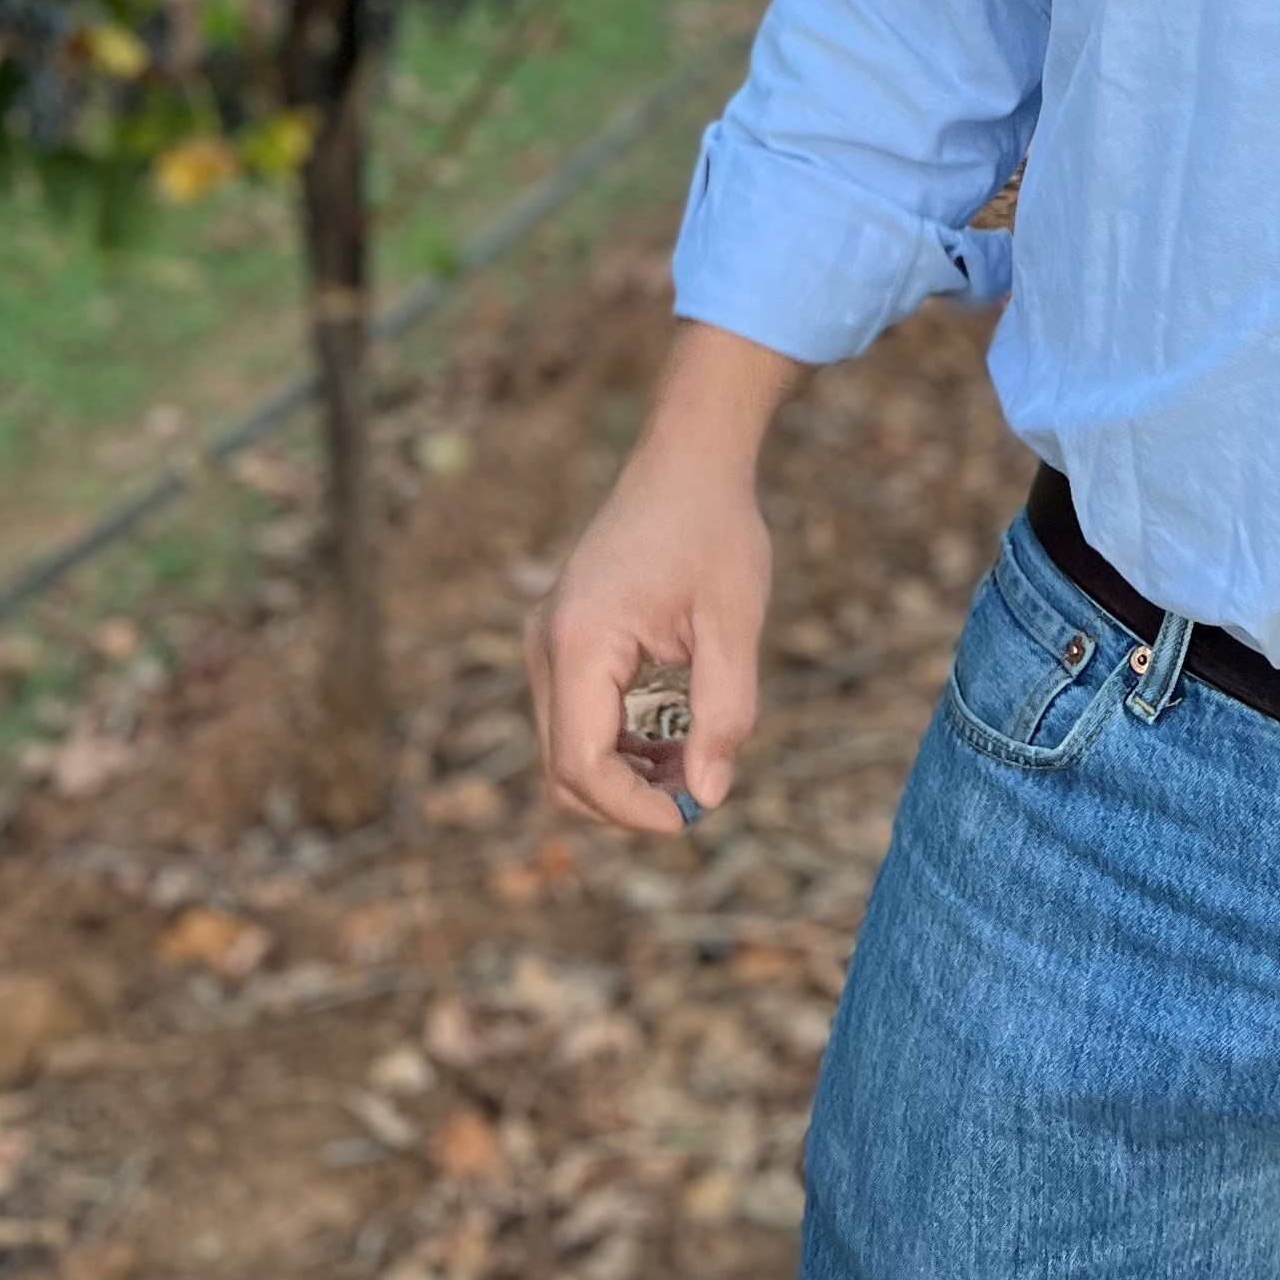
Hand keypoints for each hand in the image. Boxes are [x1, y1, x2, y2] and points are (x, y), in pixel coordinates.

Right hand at [525, 320, 801, 833]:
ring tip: (695, 761)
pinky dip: (620, 741)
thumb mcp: (733, 621)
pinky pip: (577, 716)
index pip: (581, 764)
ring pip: (567, 748)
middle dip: (626, 800)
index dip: (630, 809)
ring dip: (625, 774)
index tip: (688, 819)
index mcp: (578, 642)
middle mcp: (546, 646)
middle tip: (696, 799)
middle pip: (563, 769)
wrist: (688, 460)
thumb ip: (723, 712)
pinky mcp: (563, 639)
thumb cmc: (714, 530)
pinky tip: (677, 730)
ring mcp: (548, 642)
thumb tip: (708, 797)